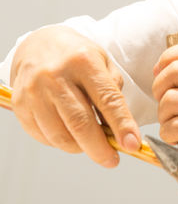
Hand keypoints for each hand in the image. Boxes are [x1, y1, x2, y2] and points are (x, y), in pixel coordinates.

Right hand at [10, 26, 140, 166]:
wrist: (37, 44)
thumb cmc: (75, 56)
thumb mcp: (102, 61)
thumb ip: (112, 91)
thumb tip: (119, 129)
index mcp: (83, 62)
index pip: (107, 99)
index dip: (122, 125)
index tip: (132, 145)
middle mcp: (56, 76)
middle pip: (80, 124)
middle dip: (100, 149)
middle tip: (112, 159)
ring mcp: (34, 91)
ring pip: (60, 135)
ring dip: (80, 148)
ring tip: (90, 145)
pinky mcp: (20, 105)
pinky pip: (44, 137)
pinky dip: (60, 143)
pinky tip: (69, 135)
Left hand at [152, 42, 177, 190]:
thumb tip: (157, 70)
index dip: (167, 59)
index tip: (161, 76)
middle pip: (174, 72)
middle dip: (159, 90)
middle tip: (166, 108)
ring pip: (169, 100)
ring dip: (164, 118)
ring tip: (175, 127)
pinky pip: (172, 126)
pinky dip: (168, 135)